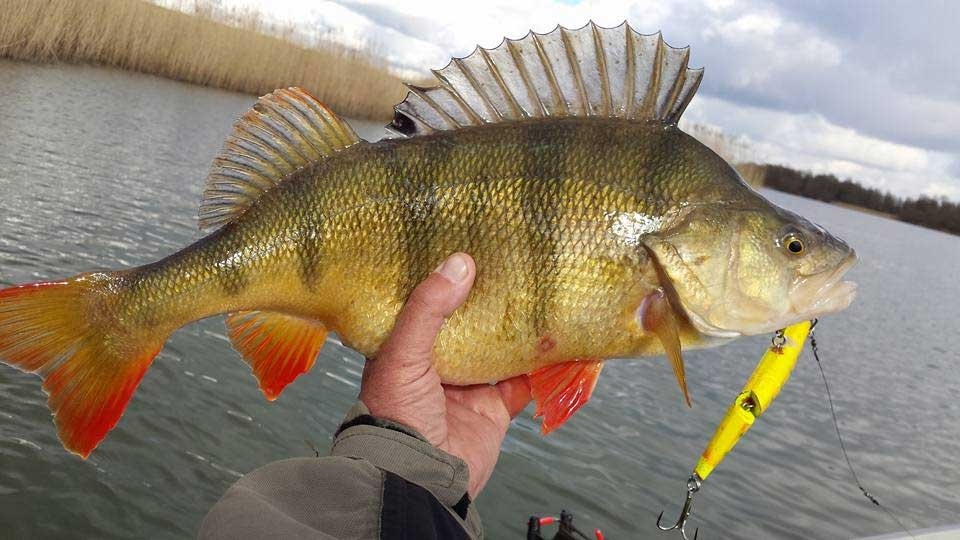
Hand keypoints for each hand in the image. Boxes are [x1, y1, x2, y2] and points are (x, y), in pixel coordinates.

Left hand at [359, 252, 530, 497]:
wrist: (419, 477)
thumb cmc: (397, 413)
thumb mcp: (403, 353)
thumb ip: (428, 309)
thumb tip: (461, 262)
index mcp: (406, 349)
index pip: (426, 306)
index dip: (445, 281)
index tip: (467, 248)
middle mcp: (437, 366)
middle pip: (468, 326)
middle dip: (488, 302)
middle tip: (511, 264)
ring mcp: (468, 389)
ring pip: (498, 352)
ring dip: (517, 331)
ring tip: (539, 293)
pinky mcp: (494, 411)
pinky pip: (523, 384)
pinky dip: (541, 368)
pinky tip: (557, 341)